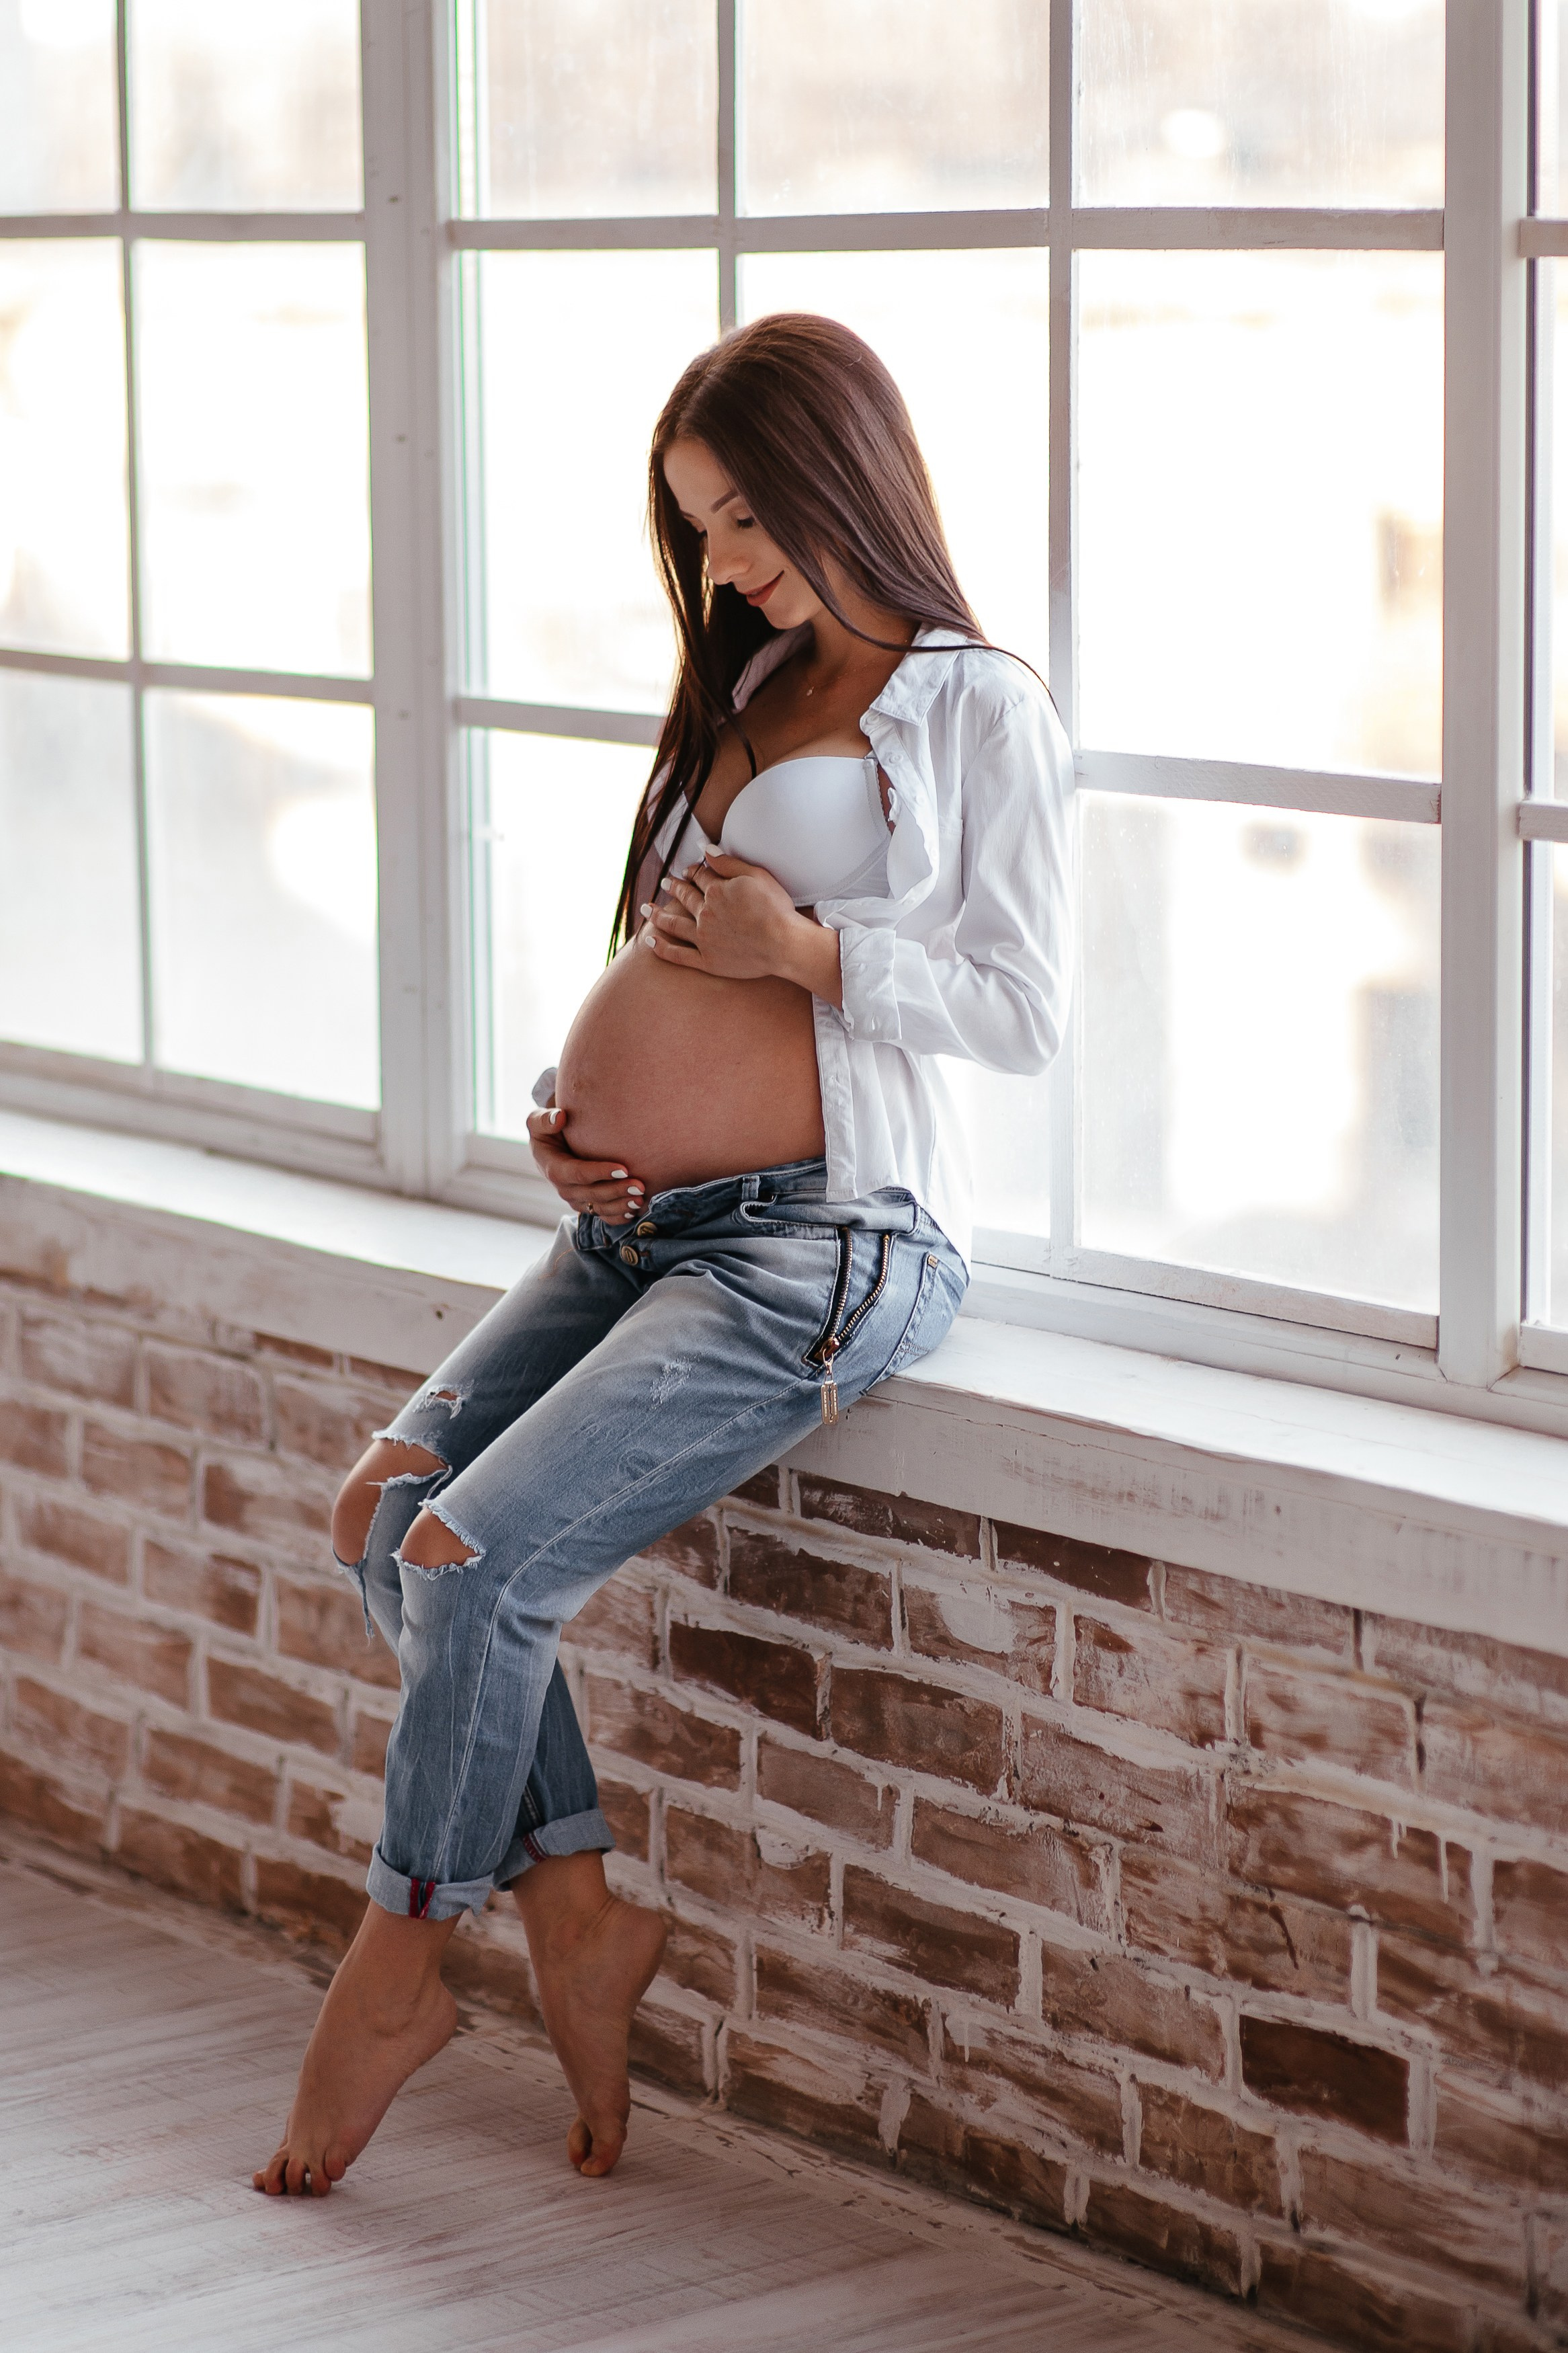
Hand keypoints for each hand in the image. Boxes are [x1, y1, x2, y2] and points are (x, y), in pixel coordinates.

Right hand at [527, 1104, 645, 1221]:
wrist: (551, 1147)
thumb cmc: (547, 1130)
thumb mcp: (538, 1121)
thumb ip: (545, 1119)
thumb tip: (560, 1116)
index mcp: (553, 1167)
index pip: (577, 1173)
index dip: (599, 1173)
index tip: (623, 1168)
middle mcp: (563, 1188)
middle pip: (591, 1194)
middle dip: (616, 1191)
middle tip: (639, 1185)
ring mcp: (575, 1198)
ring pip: (598, 1208)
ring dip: (620, 1206)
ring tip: (640, 1199)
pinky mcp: (585, 1204)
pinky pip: (601, 1215)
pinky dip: (617, 1217)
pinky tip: (633, 1212)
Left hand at [641, 854, 842, 1001]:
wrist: (784, 944)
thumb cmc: (776, 909)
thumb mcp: (756, 876)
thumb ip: (728, 862)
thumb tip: (704, 849)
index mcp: (717, 892)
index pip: (701, 877)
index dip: (693, 871)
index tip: (688, 870)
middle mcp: (705, 914)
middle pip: (685, 897)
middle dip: (674, 888)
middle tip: (666, 882)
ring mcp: (704, 939)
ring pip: (673, 924)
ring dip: (657, 914)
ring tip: (646, 908)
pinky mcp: (707, 961)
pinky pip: (678, 955)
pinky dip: (661, 948)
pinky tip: (649, 941)